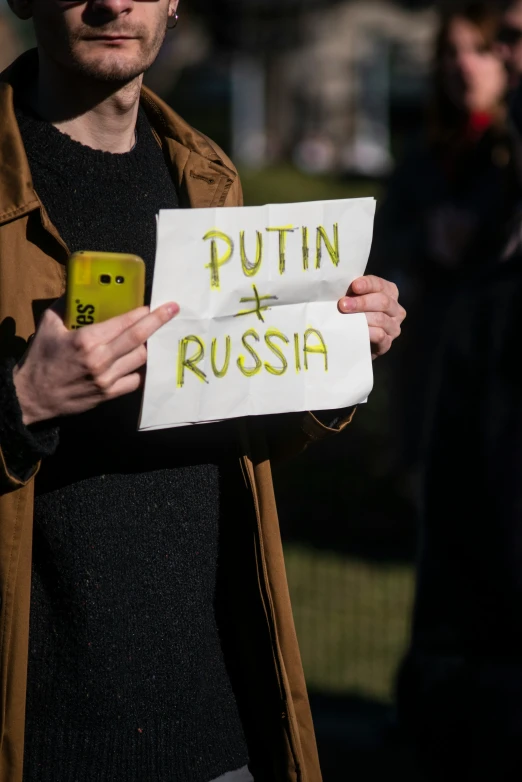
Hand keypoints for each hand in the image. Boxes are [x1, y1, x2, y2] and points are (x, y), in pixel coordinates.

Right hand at [13, 300, 178, 425]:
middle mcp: (100, 359)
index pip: (123, 323)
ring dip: (146, 346)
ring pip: (140, 359)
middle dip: (158, 321)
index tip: (153, 305)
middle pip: (138, 338)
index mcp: (86, 340)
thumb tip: (79, 289)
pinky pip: (134, 379)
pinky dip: (136, 369)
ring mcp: (107, 379)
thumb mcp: (49, 325)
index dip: (142, 313)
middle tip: (172, 310)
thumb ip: (66, 305)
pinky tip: (132, 361)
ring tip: (146, 337)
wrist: (33, 396)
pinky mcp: (108, 395)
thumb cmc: (40, 358)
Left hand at [338, 275, 404, 358]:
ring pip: (381, 319)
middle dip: (362, 302)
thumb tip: (341, 286)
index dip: (367, 284)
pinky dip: (368, 332)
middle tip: (343, 304)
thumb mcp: (355, 299)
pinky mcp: (387, 343)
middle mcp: (395, 309)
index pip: (380, 285)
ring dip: (362, 317)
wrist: (358, 340)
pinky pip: (380, 336)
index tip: (354, 286)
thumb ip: (353, 292)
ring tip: (346, 317)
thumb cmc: (356, 314)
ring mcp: (393, 327)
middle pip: (383, 302)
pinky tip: (356, 331)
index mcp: (389, 292)